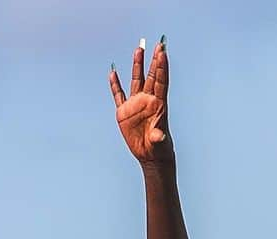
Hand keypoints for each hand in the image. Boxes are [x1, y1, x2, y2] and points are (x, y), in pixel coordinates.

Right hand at [109, 38, 170, 163]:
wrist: (150, 157)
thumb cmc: (159, 150)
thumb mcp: (159, 143)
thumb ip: (159, 136)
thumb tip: (159, 135)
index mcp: (158, 105)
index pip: (160, 82)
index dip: (161, 67)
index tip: (163, 52)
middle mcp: (148, 101)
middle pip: (151, 76)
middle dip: (153, 60)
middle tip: (158, 44)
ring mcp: (136, 105)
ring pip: (136, 80)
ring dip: (137, 65)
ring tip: (139, 49)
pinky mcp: (125, 113)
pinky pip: (118, 95)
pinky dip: (115, 85)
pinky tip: (113, 72)